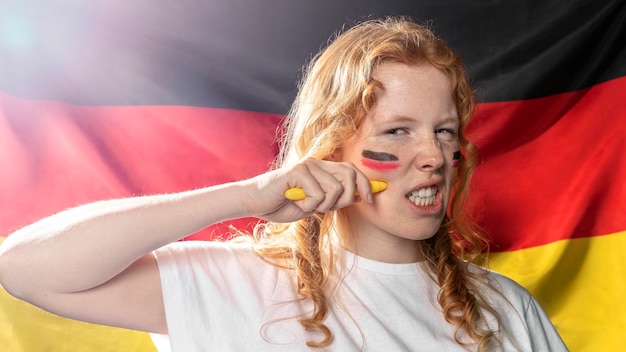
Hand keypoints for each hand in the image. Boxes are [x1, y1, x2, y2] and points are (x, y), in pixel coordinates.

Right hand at [241, 157, 372, 222]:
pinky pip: (318, 194)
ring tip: (306, 205)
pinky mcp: (298, 171)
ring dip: (323, 206)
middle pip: (350, 176)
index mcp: (323, 169)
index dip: (365, 185)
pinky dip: (309, 206)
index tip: (371, 201)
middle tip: (327, 208)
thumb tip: (361, 197)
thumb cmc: (282, 204)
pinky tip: (296, 202)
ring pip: (335, 189)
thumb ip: (335, 199)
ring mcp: (308, 165)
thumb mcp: (315, 205)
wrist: (255, 202)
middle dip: (348, 198)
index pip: (353, 170)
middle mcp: (318, 163)